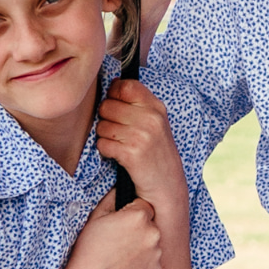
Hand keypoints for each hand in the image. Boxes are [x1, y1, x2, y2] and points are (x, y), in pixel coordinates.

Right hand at [54, 198, 165, 268]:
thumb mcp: (95, 218)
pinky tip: (125, 268)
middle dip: (138, 229)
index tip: (119, 223)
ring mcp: (157, 254)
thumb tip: (119, 187)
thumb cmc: (87, 252)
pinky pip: (153, 261)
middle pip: (150, 224)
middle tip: (117, 241)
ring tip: (119, 256)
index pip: (143, 205)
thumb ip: (111, 199)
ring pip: (152, 243)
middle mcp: (153, 233)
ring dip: (141, 246)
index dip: (130, 213)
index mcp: (139, 216)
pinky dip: (143, 263)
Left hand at [93, 82, 182, 206]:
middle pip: (107, 105)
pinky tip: (118, 155)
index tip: (116, 105)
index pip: (126, 86)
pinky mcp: (131, 153)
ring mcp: (141, 136)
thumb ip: (137, 103)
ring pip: (102, 125)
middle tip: (118, 131)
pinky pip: (102, 144)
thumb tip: (113, 84)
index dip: (114, 94)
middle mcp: (151, 119)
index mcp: (156, 107)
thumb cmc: (156, 151)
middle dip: (106, 118)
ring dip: (105, 136)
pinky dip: (106, 151)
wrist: (166, 184)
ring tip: (120, 144)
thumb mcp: (155, 122)